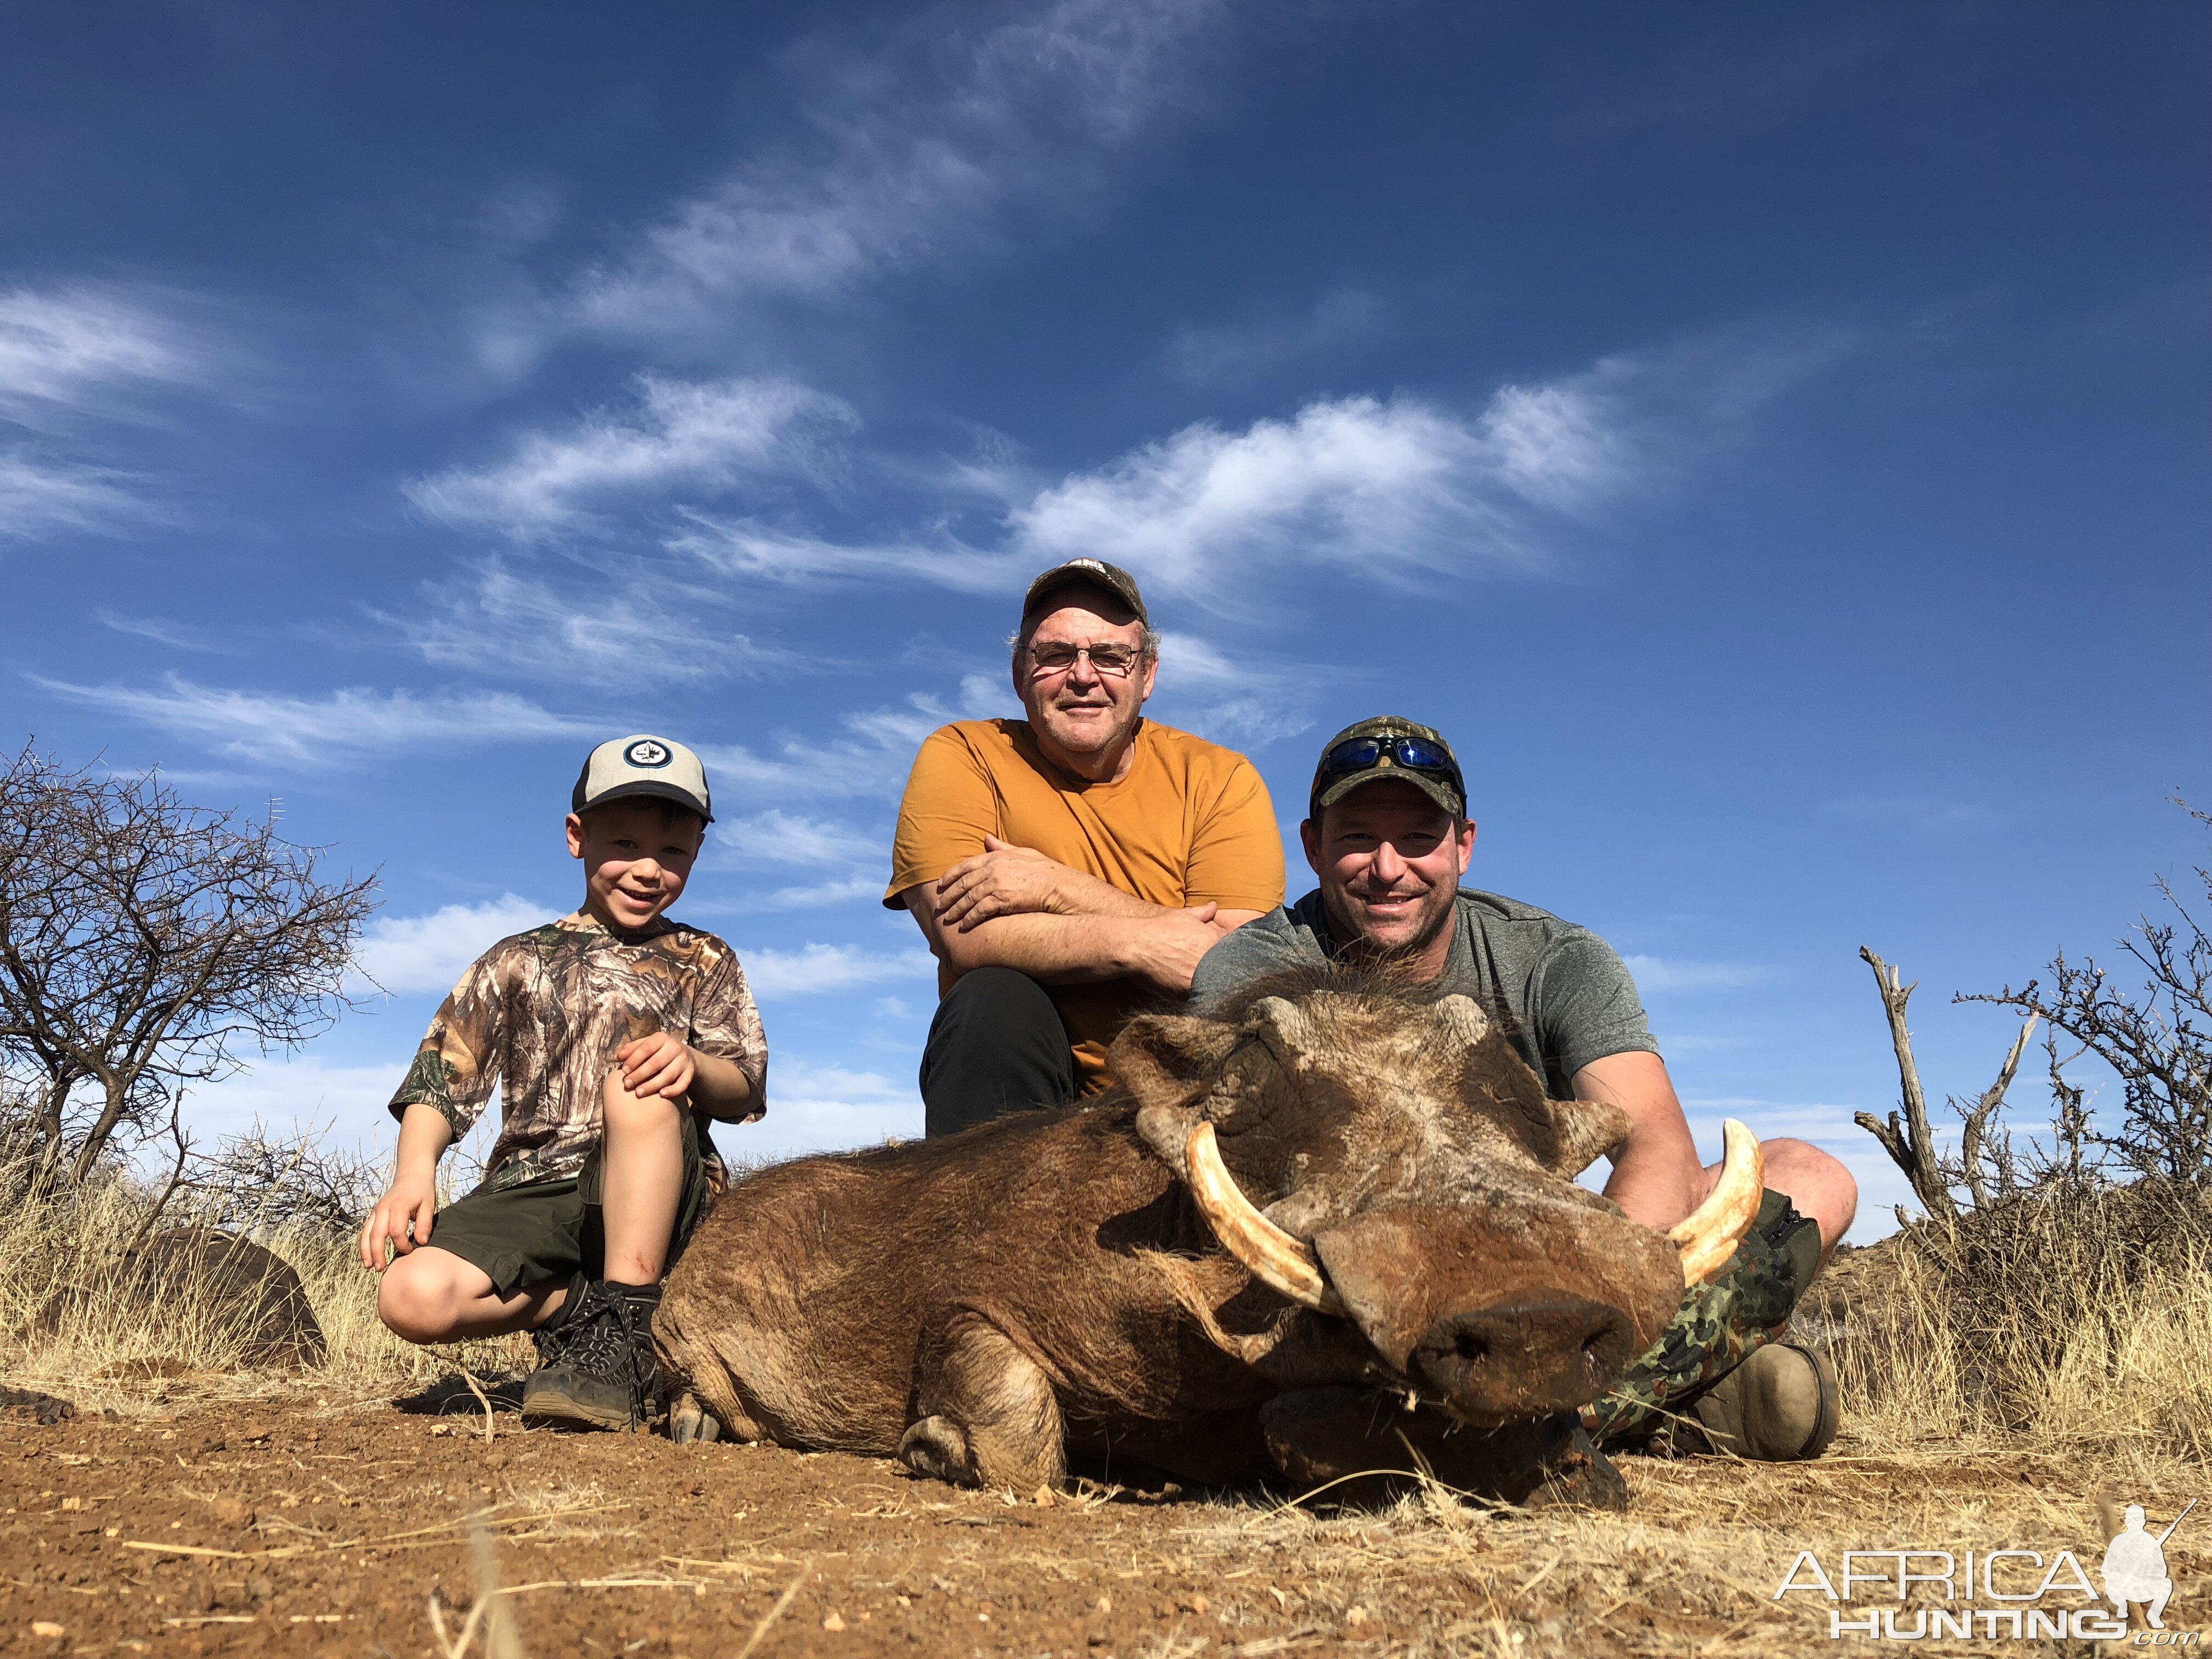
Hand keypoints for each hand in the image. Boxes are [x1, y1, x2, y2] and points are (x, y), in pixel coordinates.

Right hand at [359, 1173, 437, 1271]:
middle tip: (381, 1269)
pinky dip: (364, 1244)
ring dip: (366, 1251)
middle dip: (377, 1253)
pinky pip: (366, 1230)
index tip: (411, 1251)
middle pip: (376, 1234)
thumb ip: (425, 1224)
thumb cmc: (422, 1190)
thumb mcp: (429, 1204)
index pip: (396, 1231)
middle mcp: (383, 1209)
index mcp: (398, 1207)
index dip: (402, 1245)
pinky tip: (367, 1256)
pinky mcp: (374, 1214)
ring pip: (366, 1233)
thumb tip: (422, 1242)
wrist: (411, 1175)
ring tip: (369, 1267)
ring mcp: (376, 1211)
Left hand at [617, 1031, 695, 1099]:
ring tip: (639, 1093)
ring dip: (652, 1085)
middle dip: (640, 1074)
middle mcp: (675, 1047)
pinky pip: (683, 1084)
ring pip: (668, 1075)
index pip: (646, 1048)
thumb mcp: (647, 1045)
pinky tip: (662, 1095)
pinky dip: (673, 1090)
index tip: (623, 1071)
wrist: (685, 1056)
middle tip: (627, 1085)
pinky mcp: (690, 1072)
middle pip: (656, 1063)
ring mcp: (684, 1060)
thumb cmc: (658, 1052)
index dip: (634, 1059)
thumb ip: (632, 1049)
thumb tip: (619, 1057)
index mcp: (662, 1038)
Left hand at [935, 836, 1078, 930]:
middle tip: (938, 905)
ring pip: (968, 898)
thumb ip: (1002, 847)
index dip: (951, 875)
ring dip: (956, 909)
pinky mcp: (1002, 899)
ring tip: (947, 918)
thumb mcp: (1022, 852)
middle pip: (963, 883)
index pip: (966, 865)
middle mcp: (993, 869)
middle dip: (949, 895)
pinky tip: (964, 926)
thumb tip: (987, 838)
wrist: (1058, 886)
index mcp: (996, 857)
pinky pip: (979, 910)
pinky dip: (969, 919)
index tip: (940, 884)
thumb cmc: (1045, 871)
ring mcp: (996, 884)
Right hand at [1135, 907, 1230, 995]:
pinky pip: (1201, 997)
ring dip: (1215, 985)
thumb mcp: (1183, 916)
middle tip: (1222, 975)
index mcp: (1214, 939)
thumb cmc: (1159, 928)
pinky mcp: (1188, 990)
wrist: (1137, 945)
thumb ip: (1203, 912)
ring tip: (1211, 986)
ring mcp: (1200, 975)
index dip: (1233, 955)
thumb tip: (1214, 906)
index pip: (1235, 949)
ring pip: (1217, 985)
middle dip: (1226, 971)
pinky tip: (1200, 995)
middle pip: (1229, 969)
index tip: (1230, 958)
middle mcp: (1211, 957)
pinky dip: (1201, 996)